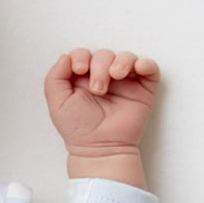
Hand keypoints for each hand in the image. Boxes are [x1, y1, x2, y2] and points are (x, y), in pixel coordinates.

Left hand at [44, 48, 160, 157]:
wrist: (100, 148)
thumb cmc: (79, 130)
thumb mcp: (57, 103)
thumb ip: (54, 78)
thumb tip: (65, 57)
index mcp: (83, 78)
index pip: (83, 54)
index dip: (81, 56)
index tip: (80, 70)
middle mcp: (104, 77)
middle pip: (104, 54)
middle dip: (99, 65)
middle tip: (97, 89)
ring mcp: (124, 82)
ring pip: (126, 57)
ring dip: (120, 62)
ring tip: (115, 77)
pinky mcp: (143, 89)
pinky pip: (149, 68)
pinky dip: (145, 63)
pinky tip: (137, 68)